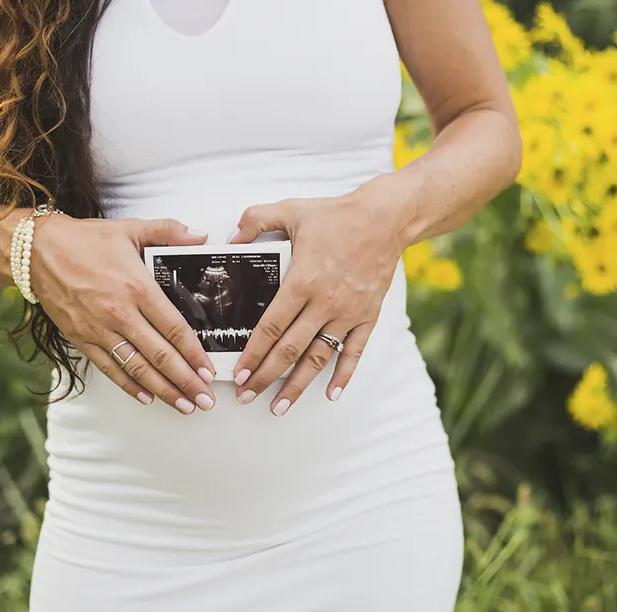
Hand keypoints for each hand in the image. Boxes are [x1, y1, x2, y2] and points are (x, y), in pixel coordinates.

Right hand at [29, 216, 216, 414]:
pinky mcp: (81, 339)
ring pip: (137, 368)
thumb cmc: (84, 240)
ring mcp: (99, 329)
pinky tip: (148, 398)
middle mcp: (119, 313)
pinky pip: (109, 369)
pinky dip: (129, 386)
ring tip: (184, 406)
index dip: (195, 354)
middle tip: (205, 400)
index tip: (209, 371)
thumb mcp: (130, 228)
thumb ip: (169, 231)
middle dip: (186, 381)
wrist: (36, 250)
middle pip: (160, 355)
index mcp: (137, 287)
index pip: (174, 328)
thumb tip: (201, 236)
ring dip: (163, 390)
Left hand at [228, 185, 405, 414]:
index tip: (239, 372)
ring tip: (279, 406)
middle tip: (248, 396)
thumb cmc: (338, 216)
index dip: (253, 354)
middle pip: (289, 350)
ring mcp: (347, 313)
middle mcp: (324, 303)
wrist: (385, 219)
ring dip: (298, 385)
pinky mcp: (367, 316)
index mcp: (302, 281)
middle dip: (265, 377)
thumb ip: (255, 220)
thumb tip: (231, 238)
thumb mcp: (291, 209)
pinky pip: (354, 352)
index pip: (271, 328)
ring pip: (318, 358)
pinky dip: (343, 375)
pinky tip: (331, 393)